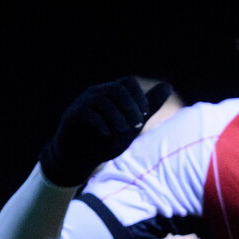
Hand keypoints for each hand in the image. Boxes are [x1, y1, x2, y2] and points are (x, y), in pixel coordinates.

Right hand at [39, 76, 172, 186]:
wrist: (82, 156)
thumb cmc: (109, 137)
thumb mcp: (133, 122)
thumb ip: (149, 106)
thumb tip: (167, 86)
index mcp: (113, 92)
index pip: (129, 83)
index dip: (140, 97)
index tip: (145, 115)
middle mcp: (97, 93)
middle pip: (116, 89)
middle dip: (130, 107)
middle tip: (138, 125)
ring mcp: (82, 103)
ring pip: (101, 100)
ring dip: (117, 117)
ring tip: (124, 132)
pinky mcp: (71, 116)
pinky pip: (85, 113)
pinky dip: (99, 124)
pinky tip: (107, 135)